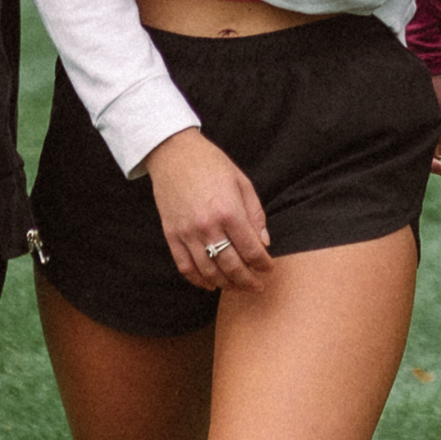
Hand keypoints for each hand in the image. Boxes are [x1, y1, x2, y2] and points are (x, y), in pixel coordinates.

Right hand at [142, 127, 271, 292]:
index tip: (269, 269)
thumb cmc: (210, 164)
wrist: (173, 153)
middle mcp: (208, 226)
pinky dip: (198, 280)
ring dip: (226, 284)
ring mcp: (187, 233)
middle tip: (257, 286)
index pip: (251, 250)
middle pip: (232, 266)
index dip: (263, 264)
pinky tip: (210, 284)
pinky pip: (185, 267)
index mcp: (229, 211)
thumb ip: (255, 214)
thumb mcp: (242, 182)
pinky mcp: (171, 235)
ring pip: (209, 272)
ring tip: (237, 286)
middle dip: (248, 281)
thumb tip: (264, 243)